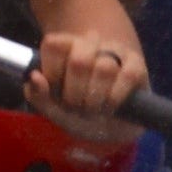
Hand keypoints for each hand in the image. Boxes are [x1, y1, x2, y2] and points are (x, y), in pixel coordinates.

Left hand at [24, 0, 144, 126]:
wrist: (113, 128)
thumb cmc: (81, 113)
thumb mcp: (55, 110)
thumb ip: (38, 95)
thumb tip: (34, 77)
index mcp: (66, 47)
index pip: (53, 44)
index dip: (52, 73)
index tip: (55, 92)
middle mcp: (91, 43)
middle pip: (78, 60)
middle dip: (74, 94)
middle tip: (76, 108)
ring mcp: (116, 52)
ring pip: (104, 68)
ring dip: (95, 99)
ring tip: (93, 110)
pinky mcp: (137, 65)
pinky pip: (127, 76)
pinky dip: (114, 98)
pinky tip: (110, 107)